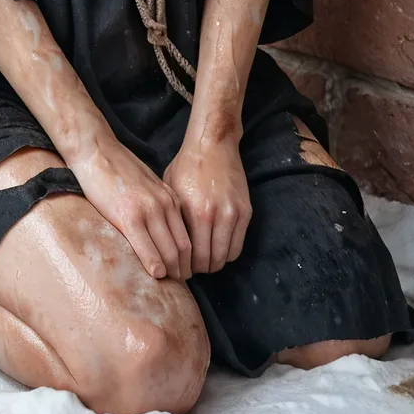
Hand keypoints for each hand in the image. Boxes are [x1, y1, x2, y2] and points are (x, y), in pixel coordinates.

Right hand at [69, 137, 192, 281]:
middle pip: (182, 247)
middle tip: (179, 286)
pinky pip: (146, 246)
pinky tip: (155, 275)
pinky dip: (153, 264)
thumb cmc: (118, 170)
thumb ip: (157, 206)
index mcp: (169, 198)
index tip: (183, 273)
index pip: (187, 236)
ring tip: (167, 286)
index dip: (188, 259)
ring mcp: (147, 210)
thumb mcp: (147, 186)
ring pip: (168, 250)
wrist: (97, 151)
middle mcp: (164, 204)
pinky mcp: (128, 215)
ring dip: (171, 272)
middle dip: (183, 270)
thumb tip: (160, 232)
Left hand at [163, 136, 251, 274]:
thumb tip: (168, 251)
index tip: (181, 268)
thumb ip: (173, 222)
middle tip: (192, 267)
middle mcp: (217, 215)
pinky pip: (238, 245)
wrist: (212, 144)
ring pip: (227, 257)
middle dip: (201, 268)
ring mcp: (234, 213)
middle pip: (211, 261)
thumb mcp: (171, 193)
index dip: (187, 268)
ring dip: (215, 262)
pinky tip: (217, 246)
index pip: (194, 257)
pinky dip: (228, 251)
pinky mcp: (246, 211)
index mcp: (195, 212)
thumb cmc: (186, 167)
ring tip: (204, 258)